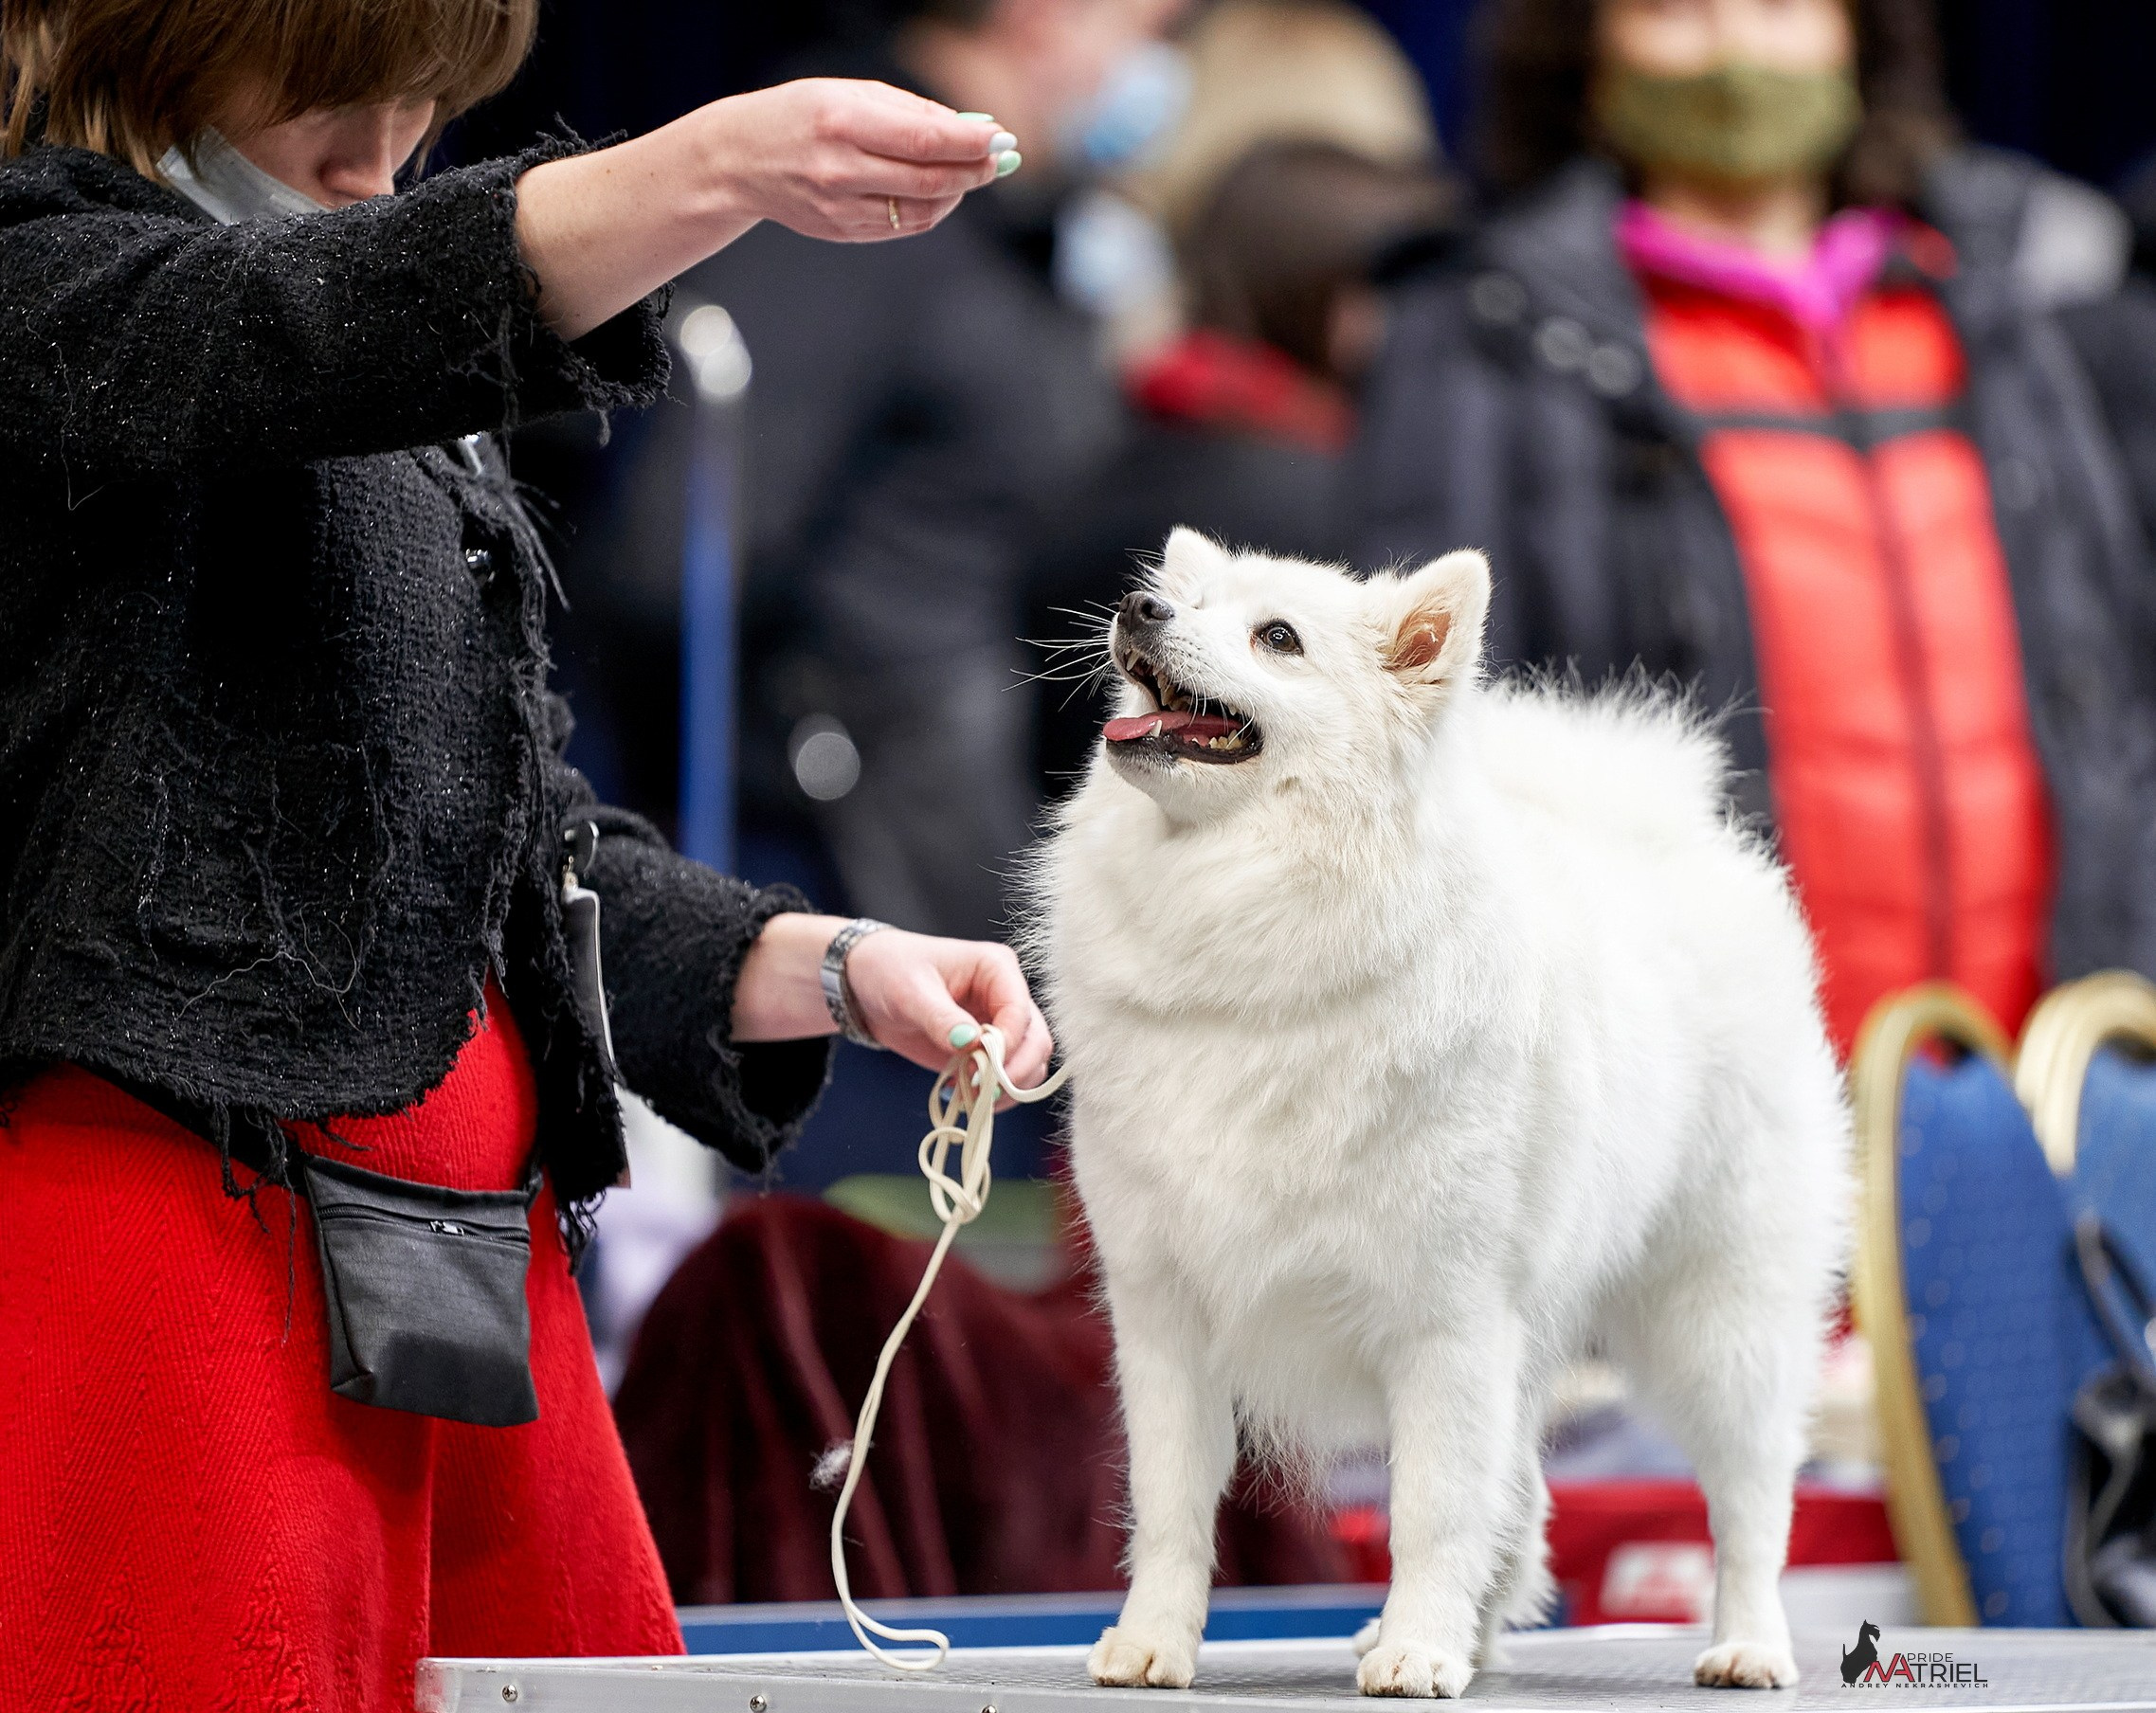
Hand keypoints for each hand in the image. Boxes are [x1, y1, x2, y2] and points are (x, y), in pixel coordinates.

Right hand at [697, 79, 1013, 242]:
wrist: (739, 161)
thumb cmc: (799, 116)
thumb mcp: (848, 93)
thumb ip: (909, 110)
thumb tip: (969, 126)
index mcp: (841, 123)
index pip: (923, 139)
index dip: (970, 142)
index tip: (1001, 137)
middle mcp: (840, 170)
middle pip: (929, 181)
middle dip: (974, 171)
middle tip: (1000, 159)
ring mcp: (840, 208)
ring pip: (922, 211)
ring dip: (958, 194)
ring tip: (971, 173)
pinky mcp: (842, 232)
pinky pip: (903, 226)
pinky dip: (932, 210)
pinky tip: (940, 192)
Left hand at [730, 914, 1054, 1095]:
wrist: (866, 985)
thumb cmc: (888, 970)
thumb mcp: (909, 990)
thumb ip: (940, 1017)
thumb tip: (970, 1042)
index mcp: (996, 968)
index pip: (1020, 1010)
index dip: (1008, 1043)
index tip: (982, 1068)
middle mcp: (1006, 995)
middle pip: (1036, 1040)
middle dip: (1014, 1071)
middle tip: (981, 1092)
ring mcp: (1000, 1024)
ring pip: (1030, 1063)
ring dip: (1007, 1088)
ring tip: (970, 1097)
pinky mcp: (986, 1050)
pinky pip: (1007, 1078)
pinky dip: (994, 1094)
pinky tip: (963, 1096)